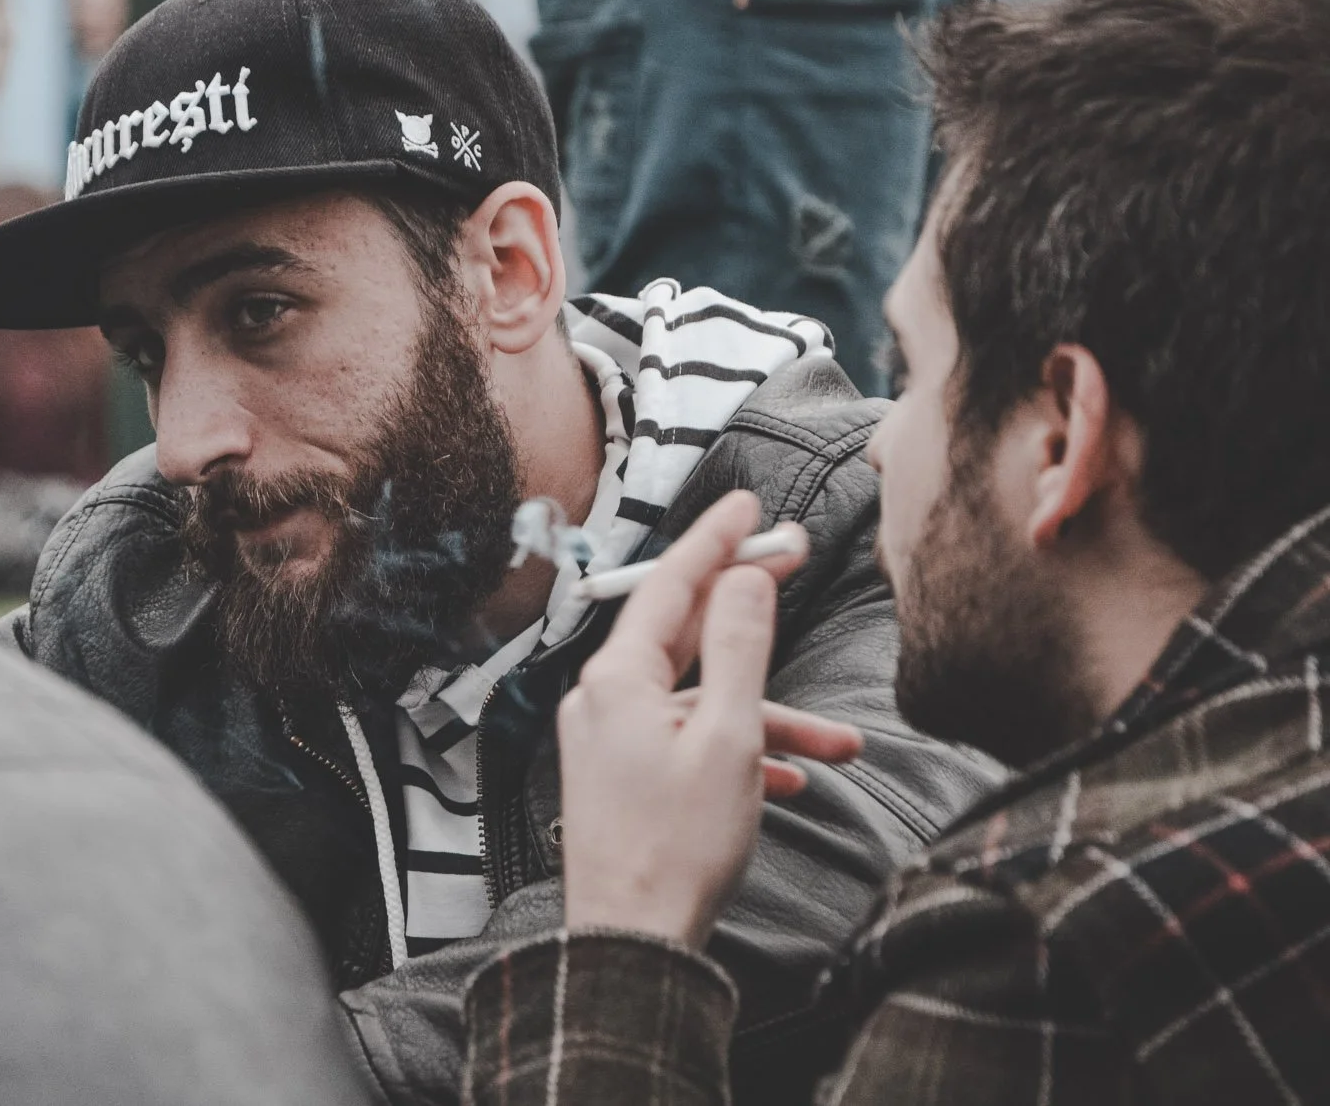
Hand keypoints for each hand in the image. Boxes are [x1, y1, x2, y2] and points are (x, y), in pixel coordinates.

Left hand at [559, 491, 862, 947]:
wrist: (632, 945)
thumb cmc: (677, 847)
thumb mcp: (728, 737)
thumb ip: (740, 649)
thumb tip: (743, 579)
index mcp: (618, 678)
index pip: (669, 583)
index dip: (714, 538)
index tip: (749, 503)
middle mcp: (605, 700)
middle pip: (685, 633)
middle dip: (748, 608)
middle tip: (794, 562)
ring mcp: (613, 743)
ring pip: (702, 704)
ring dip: (770, 718)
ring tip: (842, 749)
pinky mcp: (627, 782)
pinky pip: (691, 748)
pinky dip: (741, 756)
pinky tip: (790, 786)